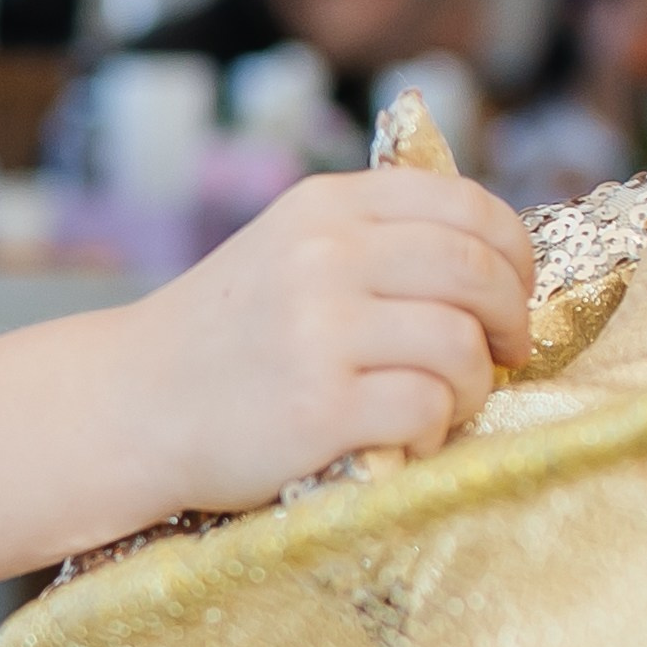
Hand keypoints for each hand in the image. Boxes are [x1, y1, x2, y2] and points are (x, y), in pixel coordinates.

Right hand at [130, 167, 534, 517]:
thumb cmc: (228, 337)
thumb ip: (378, 238)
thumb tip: (499, 259)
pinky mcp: (319, 410)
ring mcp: (320, 333)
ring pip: (461, 348)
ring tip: (442, 403)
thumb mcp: (290, 249)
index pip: (467, 207)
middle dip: (510, 322)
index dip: (514, 255)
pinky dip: (433, 434)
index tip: (514, 293)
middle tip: (504, 354)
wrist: (132, 406)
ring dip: (472, 386)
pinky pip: (427, 411)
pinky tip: (402, 439)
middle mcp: (324, 258)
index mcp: (327, 208)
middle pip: (477, 274)